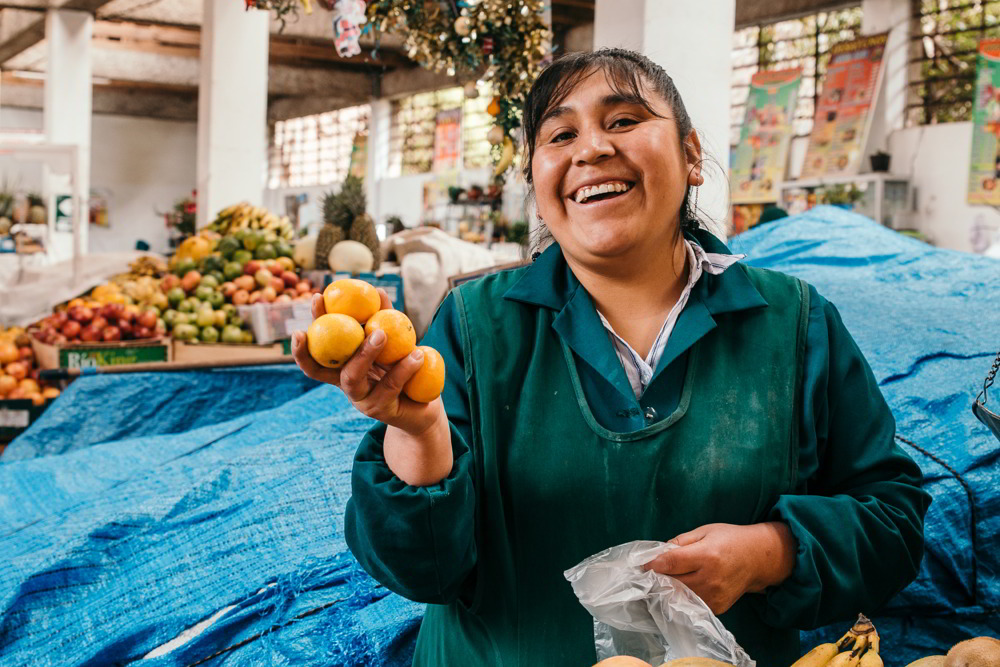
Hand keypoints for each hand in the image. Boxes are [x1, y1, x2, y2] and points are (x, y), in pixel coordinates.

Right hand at [291, 289, 443, 436]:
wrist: (425, 406)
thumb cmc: (406, 371)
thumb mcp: (395, 344)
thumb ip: (386, 320)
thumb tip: (377, 290)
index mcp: (344, 367)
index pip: (317, 352)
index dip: (307, 330)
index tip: (310, 306)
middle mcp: (347, 384)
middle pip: (322, 367)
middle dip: (318, 344)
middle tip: (335, 318)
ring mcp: (361, 400)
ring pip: (352, 377)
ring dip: (364, 353)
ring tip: (381, 333)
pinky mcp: (382, 411)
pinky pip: (390, 386)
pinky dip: (405, 368)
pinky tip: (417, 354)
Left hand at [642, 522, 796, 615]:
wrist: (759, 559)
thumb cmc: (730, 539)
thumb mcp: (705, 531)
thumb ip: (680, 542)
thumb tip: (658, 554)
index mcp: (707, 556)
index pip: (670, 563)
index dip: (651, 564)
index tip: (640, 564)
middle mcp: (710, 579)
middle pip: (672, 583)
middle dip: (656, 578)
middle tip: (645, 574)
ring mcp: (714, 597)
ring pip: (678, 597)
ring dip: (666, 590)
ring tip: (659, 582)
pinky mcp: (717, 608)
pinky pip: (690, 604)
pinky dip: (680, 598)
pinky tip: (677, 590)